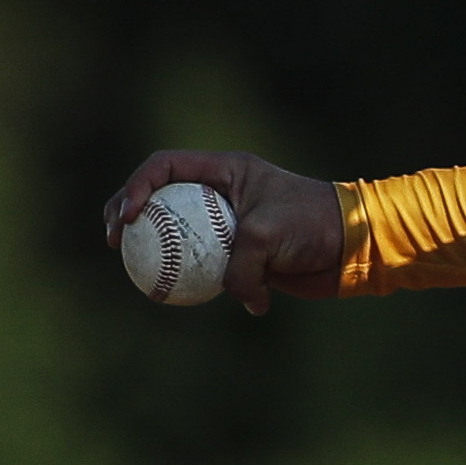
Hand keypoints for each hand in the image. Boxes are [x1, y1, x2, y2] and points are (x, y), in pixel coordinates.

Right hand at [103, 151, 343, 313]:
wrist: (353, 245)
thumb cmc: (313, 225)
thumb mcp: (268, 237)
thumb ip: (238, 266)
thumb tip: (235, 298)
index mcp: (226, 170)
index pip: (166, 166)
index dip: (137, 186)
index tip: (129, 217)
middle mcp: (222, 192)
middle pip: (160, 196)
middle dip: (127, 212)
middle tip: (112, 238)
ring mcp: (228, 224)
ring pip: (177, 232)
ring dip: (151, 247)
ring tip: (129, 267)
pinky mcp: (239, 254)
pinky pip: (201, 264)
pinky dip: (184, 276)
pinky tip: (167, 293)